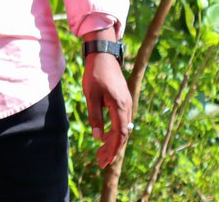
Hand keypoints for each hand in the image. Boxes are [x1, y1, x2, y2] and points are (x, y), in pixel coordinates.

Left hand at [83, 39, 132, 167]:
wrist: (103, 55)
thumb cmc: (95, 74)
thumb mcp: (91, 95)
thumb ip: (95, 116)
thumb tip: (97, 137)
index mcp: (120, 107)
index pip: (120, 135)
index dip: (113, 150)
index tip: (105, 161)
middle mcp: (127, 107)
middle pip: (122, 135)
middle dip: (112, 150)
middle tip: (101, 162)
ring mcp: (127, 103)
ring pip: (122, 129)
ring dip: (113, 142)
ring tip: (101, 153)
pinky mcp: (123, 101)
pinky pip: (121, 121)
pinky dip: (114, 132)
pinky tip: (104, 136)